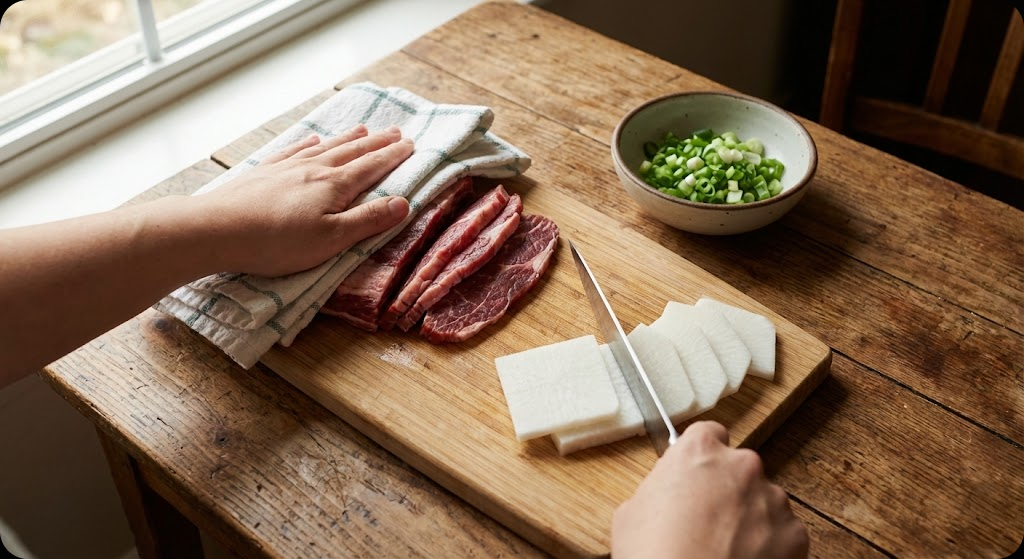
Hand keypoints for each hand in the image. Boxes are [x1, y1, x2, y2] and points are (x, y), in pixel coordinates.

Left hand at [192, 124, 413, 276]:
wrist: (217, 229)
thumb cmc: (277, 241)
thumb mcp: (332, 239)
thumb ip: (368, 220)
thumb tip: (403, 202)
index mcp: (334, 186)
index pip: (372, 167)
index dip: (394, 156)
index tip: (412, 145)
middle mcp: (314, 169)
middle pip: (352, 151)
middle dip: (377, 143)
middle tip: (397, 132)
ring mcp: (287, 167)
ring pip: (325, 147)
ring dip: (348, 138)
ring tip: (364, 129)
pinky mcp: (265, 172)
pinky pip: (293, 150)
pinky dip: (308, 143)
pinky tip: (313, 139)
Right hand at [612, 421, 808, 558]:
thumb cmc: (654, 555)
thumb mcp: (632, 511)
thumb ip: (660, 489)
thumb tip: (667, 497)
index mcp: (699, 451)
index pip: (709, 434)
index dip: (702, 457)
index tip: (698, 474)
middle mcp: (741, 465)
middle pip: (739, 468)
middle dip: (727, 490)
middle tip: (707, 521)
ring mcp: (772, 499)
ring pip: (763, 500)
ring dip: (750, 518)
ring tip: (725, 548)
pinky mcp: (794, 533)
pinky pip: (784, 533)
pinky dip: (770, 546)